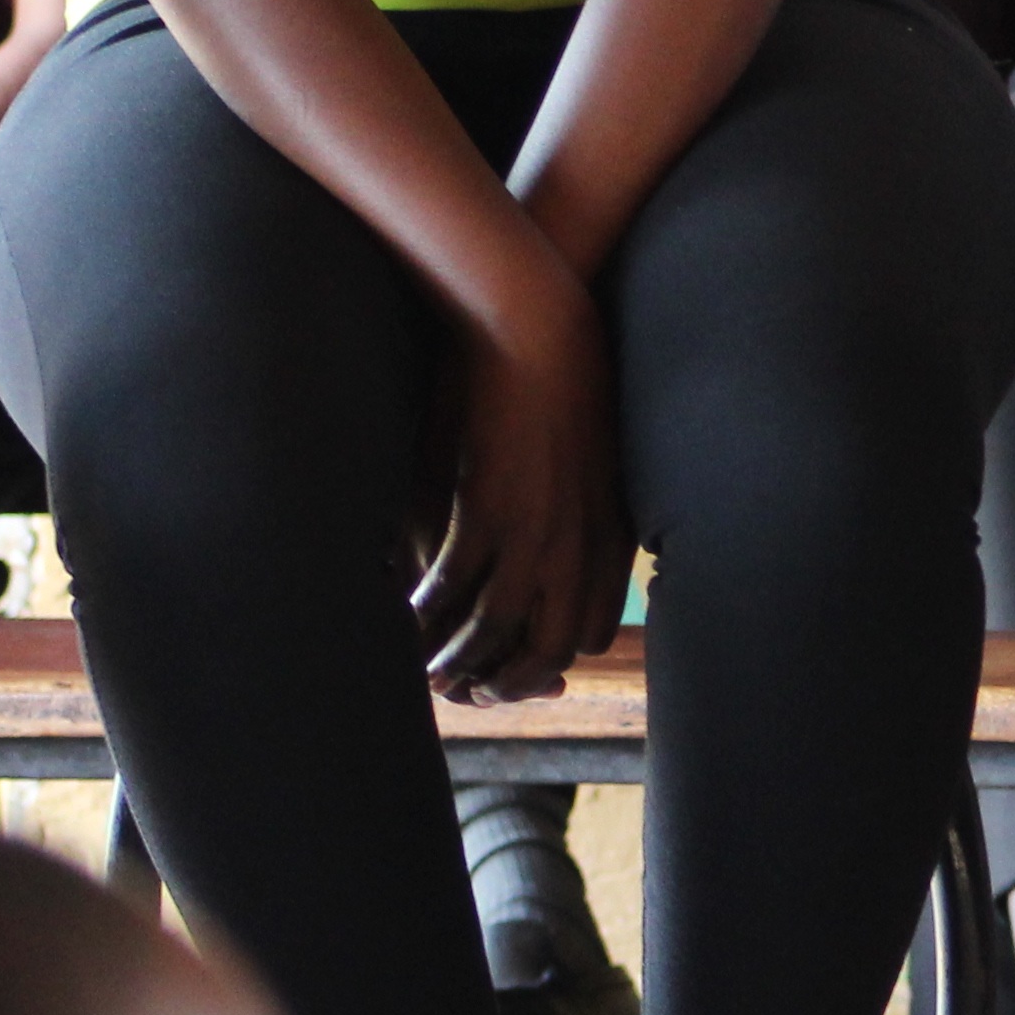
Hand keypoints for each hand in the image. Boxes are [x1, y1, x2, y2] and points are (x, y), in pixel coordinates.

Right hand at [416, 281, 626, 702]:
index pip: (589, 633)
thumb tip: (536, 566)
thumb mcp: (584, 462)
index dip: (546, 662)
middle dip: (502, 681)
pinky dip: (425, 612)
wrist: (538, 326)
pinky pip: (453, 589)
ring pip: (495, 631)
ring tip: (426, 668)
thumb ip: (569, 517)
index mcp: (610, 533)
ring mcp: (536, 531)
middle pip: (547, 649)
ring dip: (455, 660)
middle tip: (464, 688)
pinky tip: (404, 612)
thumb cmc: (555, 384)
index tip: (509, 670)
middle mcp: (580, 544)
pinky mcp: (488, 510)